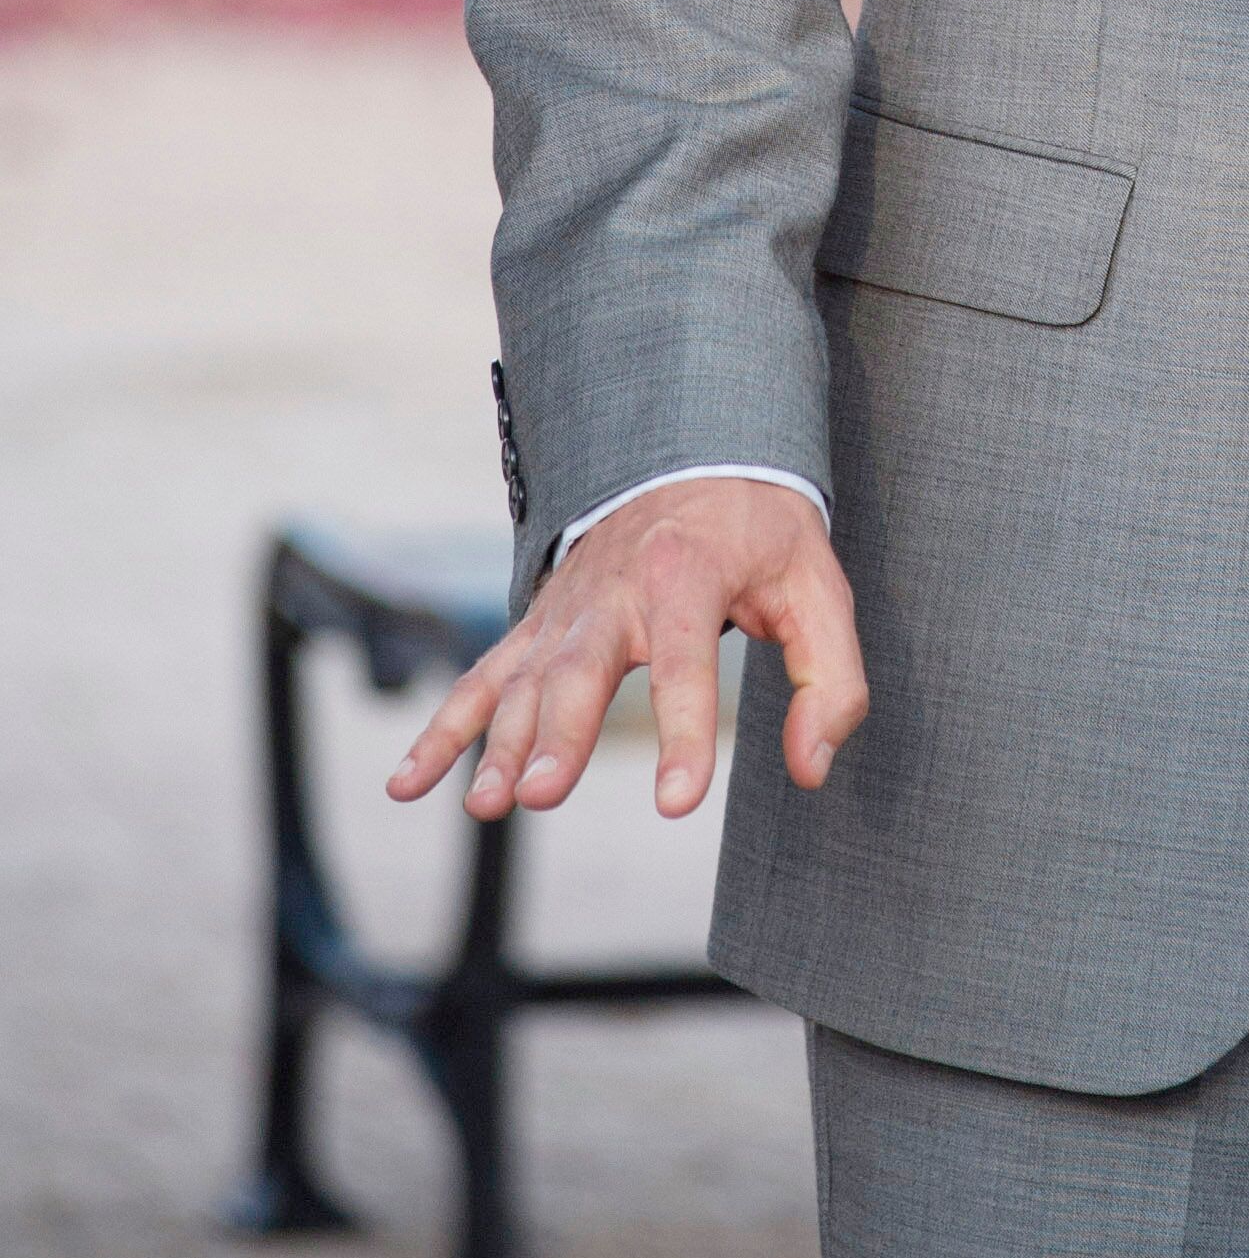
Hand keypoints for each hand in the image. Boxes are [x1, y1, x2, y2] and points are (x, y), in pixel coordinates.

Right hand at [386, 475, 867, 824]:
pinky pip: (484, 678)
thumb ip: (830, 678)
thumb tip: (812, 767)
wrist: (699, 451)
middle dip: (559, 733)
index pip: (684, 661)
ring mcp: (567, 608)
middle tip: (543, 796)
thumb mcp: (819, 588)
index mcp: (687, 574)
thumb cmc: (763, 532)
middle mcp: (615, 589)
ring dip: (500, 743)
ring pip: (524, 680)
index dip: (683, 734)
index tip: (678, 803)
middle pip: (581, 668)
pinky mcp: (539, 626)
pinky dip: (443, 730)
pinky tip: (410, 784)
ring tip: (489, 805)